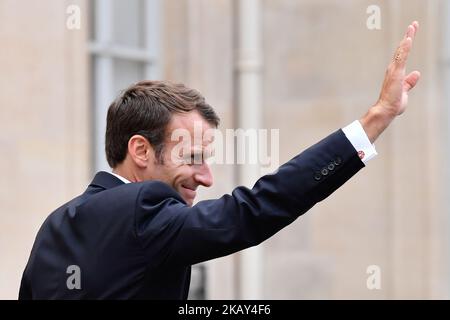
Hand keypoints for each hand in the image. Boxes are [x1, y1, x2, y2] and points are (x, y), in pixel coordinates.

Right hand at [360, 21, 420, 142]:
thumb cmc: (393, 104)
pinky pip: (401, 57)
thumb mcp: (404, 91)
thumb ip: (409, 82)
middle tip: (413, 24)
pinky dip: (405, 48)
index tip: (411, 34)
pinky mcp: (396, 73)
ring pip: (402, 50)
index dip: (407, 45)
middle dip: (408, 36)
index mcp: (396, 73)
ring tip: (413, 27)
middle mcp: (393, 69)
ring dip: (408, 38)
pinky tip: (408, 39)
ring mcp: (394, 70)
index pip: (402, 55)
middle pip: (402, 49)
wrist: (386, 110)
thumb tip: (416, 74)